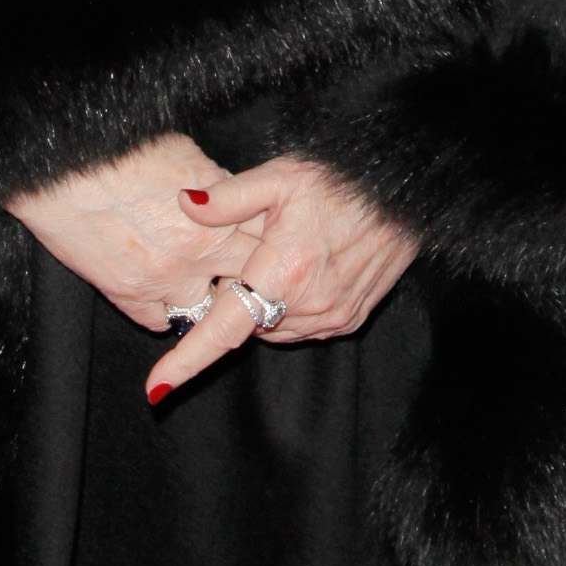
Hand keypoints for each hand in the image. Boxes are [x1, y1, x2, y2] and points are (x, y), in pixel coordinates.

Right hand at [4, 134, 267, 334]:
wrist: (61, 162)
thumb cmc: (119, 144)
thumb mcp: (184, 153)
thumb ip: (215, 187)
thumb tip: (227, 201)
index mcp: (222, 210)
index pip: (268, 240)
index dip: (269, 244)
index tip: (266, 246)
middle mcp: (203, 249)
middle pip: (247, 280)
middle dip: (248, 278)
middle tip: (242, 274)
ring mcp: (167, 277)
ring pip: (208, 309)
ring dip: (208, 299)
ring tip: (200, 284)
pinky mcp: (129, 294)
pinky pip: (161, 321)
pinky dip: (164, 310)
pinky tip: (161, 294)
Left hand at [147, 157, 418, 403]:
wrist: (407, 194)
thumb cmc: (343, 179)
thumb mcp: (281, 176)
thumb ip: (229, 198)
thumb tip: (184, 205)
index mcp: (282, 273)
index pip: (222, 331)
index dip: (187, 363)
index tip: (158, 389)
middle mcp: (307, 306)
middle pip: (246, 324)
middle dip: (234, 298)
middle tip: (247, 253)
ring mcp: (332, 317)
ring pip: (273, 328)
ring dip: (264, 304)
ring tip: (281, 255)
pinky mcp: (350, 319)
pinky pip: (303, 327)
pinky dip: (291, 307)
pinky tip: (302, 268)